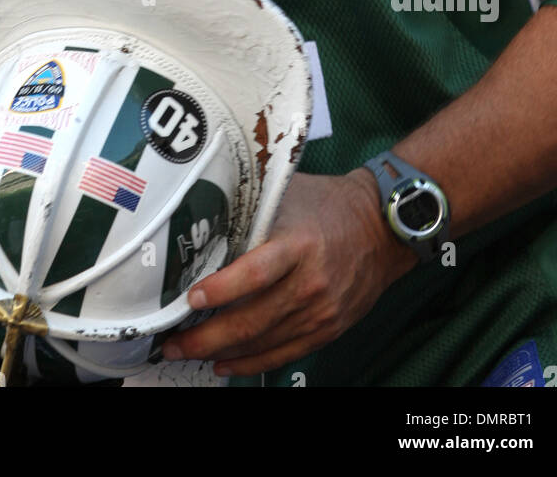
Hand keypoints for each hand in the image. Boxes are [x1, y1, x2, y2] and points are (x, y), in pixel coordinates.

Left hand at [162, 168, 414, 377]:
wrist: (384, 229)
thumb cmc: (330, 204)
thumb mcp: (290, 192)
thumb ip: (253, 206)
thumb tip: (206, 212)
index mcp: (299, 244)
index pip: (256, 273)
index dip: (221, 290)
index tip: (191, 298)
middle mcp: (311, 283)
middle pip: (253, 319)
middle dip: (206, 336)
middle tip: (172, 342)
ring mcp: (321, 312)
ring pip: (263, 342)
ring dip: (220, 352)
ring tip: (187, 352)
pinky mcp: (328, 329)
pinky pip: (284, 353)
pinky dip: (251, 362)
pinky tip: (225, 364)